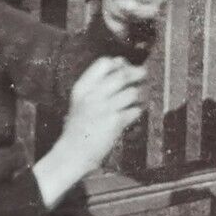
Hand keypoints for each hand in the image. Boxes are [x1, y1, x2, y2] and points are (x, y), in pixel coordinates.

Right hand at [61, 57, 147, 172]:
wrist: (73, 153)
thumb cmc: (80, 126)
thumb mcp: (81, 99)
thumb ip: (98, 82)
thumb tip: (122, 63)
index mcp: (82, 87)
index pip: (105, 63)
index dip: (120, 63)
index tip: (126, 67)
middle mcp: (92, 95)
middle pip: (122, 75)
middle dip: (136, 74)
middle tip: (142, 76)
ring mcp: (104, 108)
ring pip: (133, 92)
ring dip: (141, 94)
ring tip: (139, 98)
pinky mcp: (115, 122)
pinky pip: (135, 110)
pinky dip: (138, 111)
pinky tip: (133, 113)